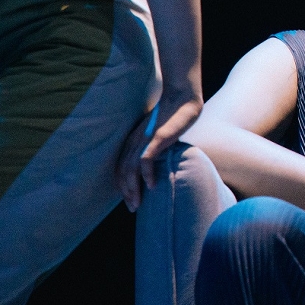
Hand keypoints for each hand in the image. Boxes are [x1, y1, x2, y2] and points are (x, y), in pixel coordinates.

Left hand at [117, 87, 202, 211]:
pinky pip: (146, 160)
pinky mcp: (156, 138)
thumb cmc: (176, 115)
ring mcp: (144, 139)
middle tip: (133, 208)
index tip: (131, 199)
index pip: (121, 168)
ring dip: (133, 188)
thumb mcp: (162, 133)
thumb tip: (159, 161)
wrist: (183, 97)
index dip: (124, 185)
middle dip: (126, 192)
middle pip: (123, 171)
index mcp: (134, 141)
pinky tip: (153, 185)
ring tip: (138, 203)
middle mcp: (135, 141)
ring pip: (131, 169)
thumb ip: (157, 146)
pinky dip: (147, 174)